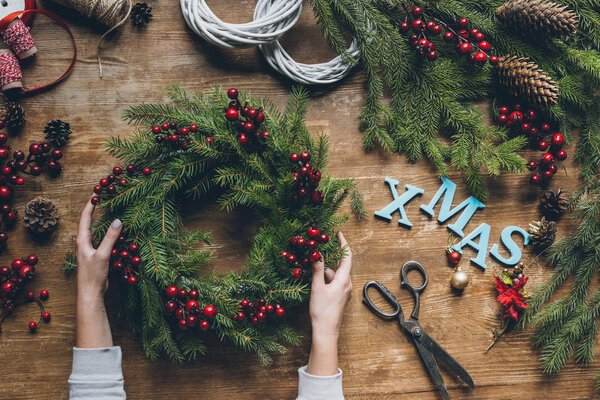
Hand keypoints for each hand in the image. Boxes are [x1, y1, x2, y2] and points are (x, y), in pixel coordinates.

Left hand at [76, 197, 121, 298]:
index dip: (91, 204)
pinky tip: (116, 232)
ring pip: (96, 230)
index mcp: (82, 240)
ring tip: (109, 210)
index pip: (85, 217)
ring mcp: (90, 249)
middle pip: (89, 221)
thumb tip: (118, 220)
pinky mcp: (96, 255)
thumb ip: (110, 237)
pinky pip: (102, 239)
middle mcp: (84, 242)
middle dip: (95, 209)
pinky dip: (108, 232)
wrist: (91, 293)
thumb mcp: (103, 254)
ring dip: (102, 220)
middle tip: (103, 198)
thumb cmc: (93, 275)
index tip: (97, 193)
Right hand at [307, 231, 351, 375]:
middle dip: (331, 257)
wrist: (326, 331)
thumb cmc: (322, 310)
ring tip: (313, 267)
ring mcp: (345, 292)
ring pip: (336, 275)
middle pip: (341, 265)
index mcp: (344, 280)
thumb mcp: (317, 287)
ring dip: (326, 270)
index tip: (339, 235)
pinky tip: (316, 280)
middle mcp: (347, 285)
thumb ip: (317, 270)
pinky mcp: (340, 298)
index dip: (344, 244)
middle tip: (322, 248)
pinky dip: (327, 278)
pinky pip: (335, 282)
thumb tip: (317, 255)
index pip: (347, 257)